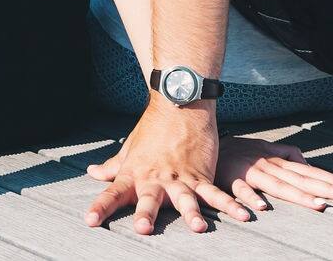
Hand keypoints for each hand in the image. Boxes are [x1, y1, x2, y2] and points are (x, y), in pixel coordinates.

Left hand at [84, 101, 251, 233]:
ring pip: (185, 198)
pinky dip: (229, 205)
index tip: (90, 221)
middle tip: (143, 228)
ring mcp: (180, 177)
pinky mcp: (202, 174)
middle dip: (146, 214)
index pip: (113, 192)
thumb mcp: (129, 149)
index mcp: (135, 173)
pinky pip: (215, 193)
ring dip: (191, 213)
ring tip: (199, 227)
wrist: (179, 103)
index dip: (101, 207)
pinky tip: (242, 215)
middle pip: (149, 199)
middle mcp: (156, 178)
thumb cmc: (152, 129)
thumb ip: (112, 166)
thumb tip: (92, 173)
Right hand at [216, 137, 332, 212]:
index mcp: (277, 160)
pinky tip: (263, 208)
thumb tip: (306, 161)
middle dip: (326, 188)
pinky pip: (241, 190)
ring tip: (319, 206)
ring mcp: (250, 171)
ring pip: (278, 185)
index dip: (331, 179)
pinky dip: (251, 198)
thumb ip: (285, 152)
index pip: (310, 171)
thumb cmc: (237, 150)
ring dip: (298, 196)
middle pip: (301, 179)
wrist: (205, 145)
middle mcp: (269, 164)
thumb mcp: (263, 147)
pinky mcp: (230, 178)